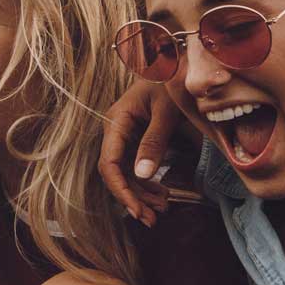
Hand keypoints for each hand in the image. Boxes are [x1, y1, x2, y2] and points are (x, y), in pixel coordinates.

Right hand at [99, 80, 185, 226]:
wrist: (175, 64)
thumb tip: (142, 174)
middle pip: (116, 173)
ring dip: (141, 195)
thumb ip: (155, 141)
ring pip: (126, 174)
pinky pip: (136, 167)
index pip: (109, 163)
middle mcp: (116, 131)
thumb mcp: (166, 110)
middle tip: (151, 220)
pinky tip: (161, 196)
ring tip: (160, 212)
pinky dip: (148, 184)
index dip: (120, 190)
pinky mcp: (136, 140)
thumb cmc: (170, 81)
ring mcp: (125, 137)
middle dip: (132, 199)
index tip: (135, 210)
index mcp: (116, 121)